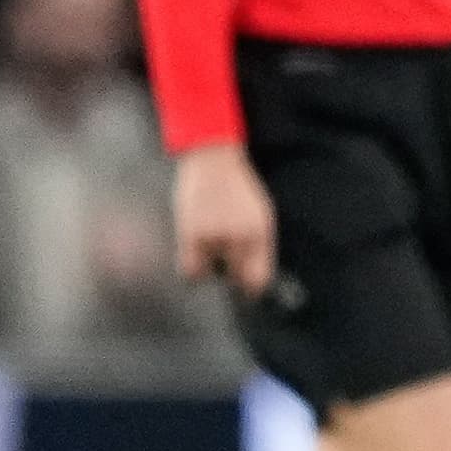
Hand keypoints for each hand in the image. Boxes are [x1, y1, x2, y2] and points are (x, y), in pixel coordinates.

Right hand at [172, 141, 277, 299]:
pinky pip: (190, 269)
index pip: (258, 277)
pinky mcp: (191, 232)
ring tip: (207, 251)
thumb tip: (248, 275)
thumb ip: (256, 244)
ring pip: (209, 273)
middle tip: (224, 269)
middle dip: (230, 277)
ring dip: (208, 267)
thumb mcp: (258, 214)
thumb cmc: (237, 187)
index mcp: (261, 232)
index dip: (251, 289)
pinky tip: (194, 257)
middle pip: (235, 278)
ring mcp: (215, 235)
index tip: (245, 291)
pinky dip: (192, 269)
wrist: (213, 159)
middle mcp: (240, 237)